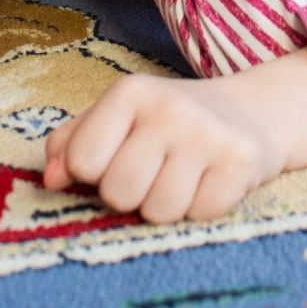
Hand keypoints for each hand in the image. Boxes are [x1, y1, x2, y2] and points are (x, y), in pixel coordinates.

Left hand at [44, 73, 287, 223]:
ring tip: (185, 176)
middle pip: (119, 192)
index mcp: (131, 92)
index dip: (96, 173)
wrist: (253, 111)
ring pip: (159, 212)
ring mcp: (208, 134)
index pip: (83, 161)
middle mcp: (169, 108)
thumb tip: (53, 180)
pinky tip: (212, 180)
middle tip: (155, 171)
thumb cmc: (169, 123)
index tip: (119, 158)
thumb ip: (73, 144)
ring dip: (168, 205)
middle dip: (133, 194)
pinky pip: (201, 215)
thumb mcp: (118, 118)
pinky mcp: (242, 162)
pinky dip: (203, 207)